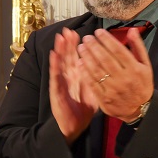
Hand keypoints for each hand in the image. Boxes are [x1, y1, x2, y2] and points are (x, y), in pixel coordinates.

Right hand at [49, 27, 97, 143]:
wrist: (73, 126)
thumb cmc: (82, 110)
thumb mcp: (93, 91)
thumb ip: (96, 78)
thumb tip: (104, 65)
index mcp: (77, 77)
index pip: (77, 58)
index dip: (77, 46)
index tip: (79, 33)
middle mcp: (68, 78)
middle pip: (67, 58)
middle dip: (67, 44)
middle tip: (67, 30)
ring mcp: (61, 84)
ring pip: (60, 64)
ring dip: (59, 51)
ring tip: (59, 38)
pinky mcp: (56, 92)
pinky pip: (55, 77)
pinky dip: (54, 66)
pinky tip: (54, 56)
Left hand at [76, 27, 153, 121]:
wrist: (139, 108)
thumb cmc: (141, 84)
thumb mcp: (145, 65)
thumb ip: (138, 47)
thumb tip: (131, 30)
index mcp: (134, 68)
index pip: (118, 50)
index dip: (106, 40)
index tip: (98, 32)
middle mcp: (124, 78)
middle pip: (105, 59)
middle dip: (94, 46)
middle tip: (86, 38)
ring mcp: (113, 89)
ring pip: (97, 70)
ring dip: (87, 57)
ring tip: (81, 47)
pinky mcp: (104, 98)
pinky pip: (92, 83)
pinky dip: (85, 72)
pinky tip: (80, 63)